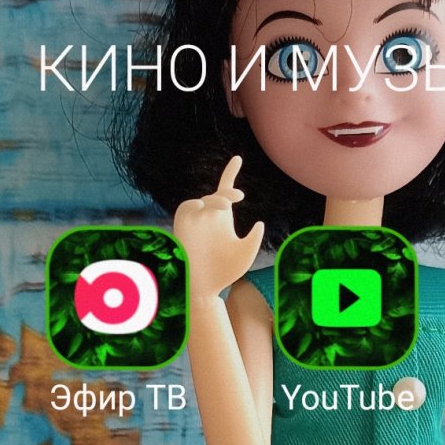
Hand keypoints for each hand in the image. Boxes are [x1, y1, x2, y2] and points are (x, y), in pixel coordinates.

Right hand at [173, 156, 264, 302]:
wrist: (204, 287)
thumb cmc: (225, 272)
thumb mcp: (246, 254)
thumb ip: (255, 239)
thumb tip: (260, 223)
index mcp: (223, 219)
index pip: (227, 190)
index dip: (230, 172)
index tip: (238, 158)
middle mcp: (209, 216)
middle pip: (219, 194)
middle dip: (228, 193)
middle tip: (238, 197)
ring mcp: (196, 219)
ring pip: (205, 200)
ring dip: (215, 200)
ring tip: (226, 206)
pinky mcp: (183, 224)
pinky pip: (186, 207)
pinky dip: (193, 204)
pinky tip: (202, 205)